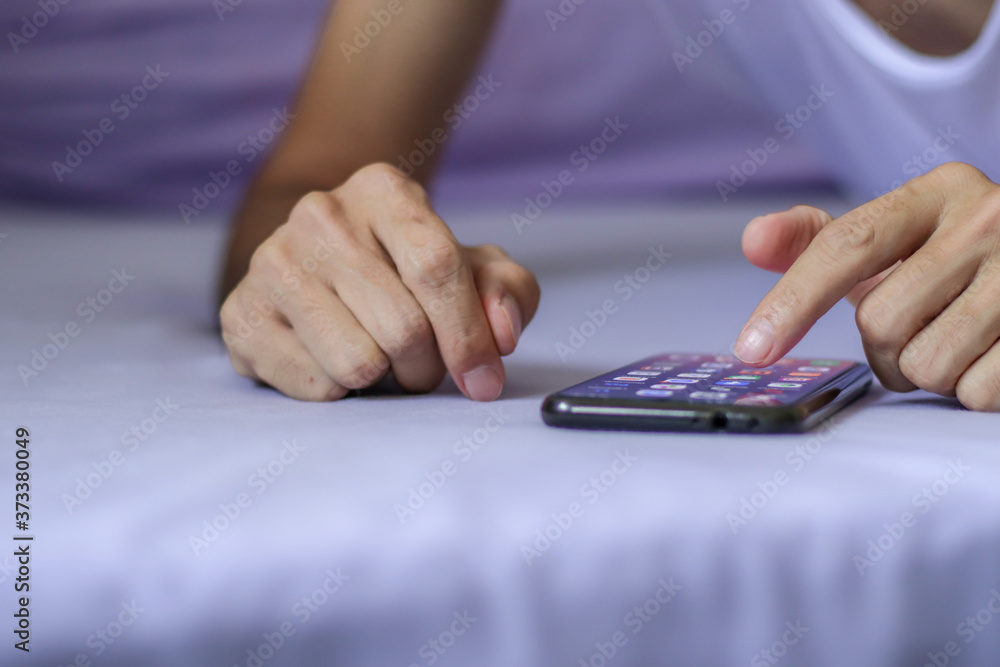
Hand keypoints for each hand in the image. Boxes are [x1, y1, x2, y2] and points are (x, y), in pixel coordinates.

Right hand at [220, 163, 539, 401]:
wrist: (319, 268)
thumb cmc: (408, 272)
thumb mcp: (472, 269)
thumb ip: (507, 291)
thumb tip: (502, 334)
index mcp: (383, 190)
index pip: (436, 266)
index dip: (468, 335)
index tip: (485, 380)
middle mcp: (320, 215)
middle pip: (402, 327)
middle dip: (428, 367)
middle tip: (423, 366)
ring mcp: (272, 262)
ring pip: (358, 364)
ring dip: (384, 380)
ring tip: (378, 357)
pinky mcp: (240, 314)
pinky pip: (315, 386)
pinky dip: (340, 391)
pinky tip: (334, 360)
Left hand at [735, 162, 999, 411]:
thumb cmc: (958, 261)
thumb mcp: (896, 239)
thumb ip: (818, 241)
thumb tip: (753, 240)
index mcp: (939, 192)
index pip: (846, 246)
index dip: (792, 301)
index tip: (753, 349)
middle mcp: (989, 220)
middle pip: (881, 322)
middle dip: (885, 349)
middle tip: (917, 332)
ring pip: (927, 365)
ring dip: (928, 374)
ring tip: (957, 342)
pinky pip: (977, 391)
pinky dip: (973, 390)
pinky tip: (991, 356)